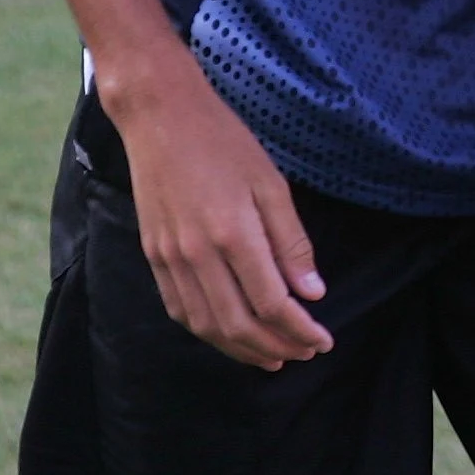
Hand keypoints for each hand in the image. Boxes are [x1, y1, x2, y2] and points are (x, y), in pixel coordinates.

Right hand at [99, 58, 333, 368]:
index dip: (300, 330)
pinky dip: (207, 331)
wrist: (160, 117)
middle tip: (303, 354)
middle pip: (239, 324)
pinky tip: (228, 335)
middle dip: (275, 347)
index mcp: (234, 234)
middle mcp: (197, 254)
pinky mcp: (152, 256)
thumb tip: (312, 294)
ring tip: (271, 357)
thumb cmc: (224, 142)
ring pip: (206, 325)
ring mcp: (169, 258)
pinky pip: (180, 309)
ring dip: (241, 349)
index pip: (272, 303)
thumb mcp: (271, 184)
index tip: (322, 340)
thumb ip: (292, 243)